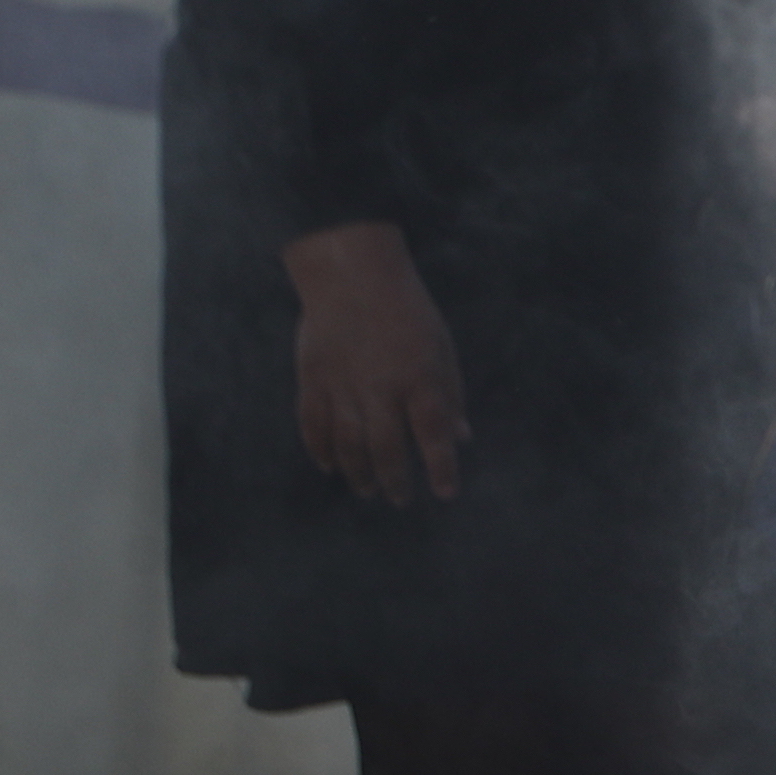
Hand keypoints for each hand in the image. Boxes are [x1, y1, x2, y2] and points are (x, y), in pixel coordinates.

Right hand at [284, 221, 466, 504]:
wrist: (352, 275)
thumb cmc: (408, 311)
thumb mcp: (442, 348)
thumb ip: (451, 395)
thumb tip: (463, 437)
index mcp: (420, 379)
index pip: (434, 435)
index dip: (441, 468)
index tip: (445, 493)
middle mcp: (381, 387)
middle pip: (385, 447)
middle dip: (394, 480)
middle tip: (398, 500)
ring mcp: (342, 385)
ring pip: (347, 443)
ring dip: (358, 472)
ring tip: (367, 490)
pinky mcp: (312, 378)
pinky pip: (313, 423)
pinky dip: (320, 449)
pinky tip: (329, 466)